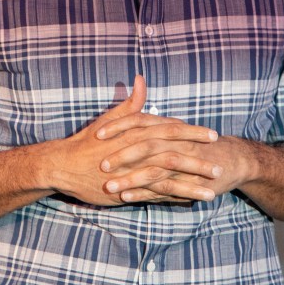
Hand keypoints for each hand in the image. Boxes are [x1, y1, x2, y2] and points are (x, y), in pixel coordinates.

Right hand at [37, 76, 220, 206]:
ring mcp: (133, 173)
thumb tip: (142, 80)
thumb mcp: (110, 119)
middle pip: (175, 155)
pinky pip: (155, 196)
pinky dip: (173, 200)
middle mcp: (137, 151)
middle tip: (220, 164)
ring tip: (213, 191)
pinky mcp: (127, 191)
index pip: (170, 130)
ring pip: (168, 179)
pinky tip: (191, 203)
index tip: (212, 135)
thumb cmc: (86, 141)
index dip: (193, 133)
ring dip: (192, 185)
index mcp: (136, 132)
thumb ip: (131, 103)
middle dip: (199, 160)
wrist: (63, 165)